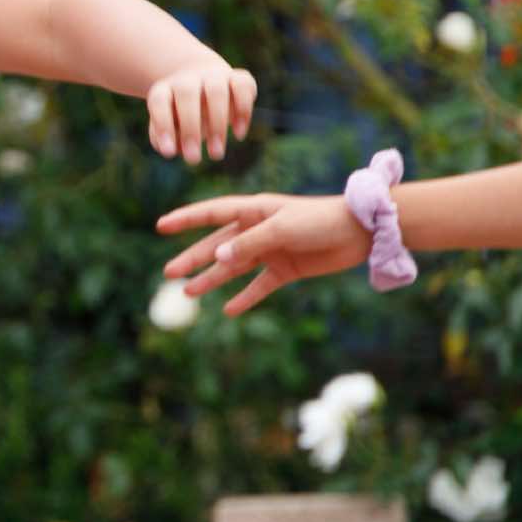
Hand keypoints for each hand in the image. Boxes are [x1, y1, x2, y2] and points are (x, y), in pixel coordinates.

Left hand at [144, 60, 256, 164]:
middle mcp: (188, 79)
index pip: (159, 101)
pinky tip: (238, 134)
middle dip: (190, 128)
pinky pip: (243, 86)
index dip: (162, 125)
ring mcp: (214, 76)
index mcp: (165, 89)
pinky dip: (243, 111)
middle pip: (186, 94)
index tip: (169, 152)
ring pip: (216, 91)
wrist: (204, 83)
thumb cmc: (181, 114)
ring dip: (218, 124)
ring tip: (216, 154)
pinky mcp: (238, 77)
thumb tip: (174, 148)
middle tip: (193, 159)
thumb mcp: (168, 126)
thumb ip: (162, 138)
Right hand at [155, 193, 371, 315]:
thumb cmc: (320, 220)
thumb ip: (248, 244)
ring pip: (233, 267)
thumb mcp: (281, 229)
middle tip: (169, 273)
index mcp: (253, 210)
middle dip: (192, 258)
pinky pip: (260, 285)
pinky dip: (246, 297)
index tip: (161, 225)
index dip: (185, 219)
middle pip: (217, 245)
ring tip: (188, 293)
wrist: (360, 232)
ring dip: (212, 279)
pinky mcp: (287, 269)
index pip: (211, 213)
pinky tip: (230, 310)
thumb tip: (217, 258)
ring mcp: (271, 250)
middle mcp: (257, 230)